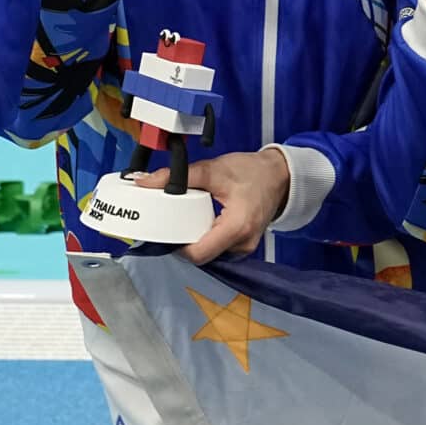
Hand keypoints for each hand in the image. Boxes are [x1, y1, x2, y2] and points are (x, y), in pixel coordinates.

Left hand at [130, 148, 289, 263]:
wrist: (279, 175)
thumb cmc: (253, 172)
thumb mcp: (214, 169)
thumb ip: (179, 176)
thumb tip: (146, 182)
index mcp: (237, 227)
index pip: (198, 253)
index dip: (177, 246)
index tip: (165, 232)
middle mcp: (242, 243)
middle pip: (202, 254)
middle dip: (183, 242)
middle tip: (169, 224)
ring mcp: (245, 247)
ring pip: (209, 253)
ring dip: (194, 240)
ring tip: (185, 222)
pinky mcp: (243, 244)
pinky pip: (218, 249)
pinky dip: (206, 238)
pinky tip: (200, 224)